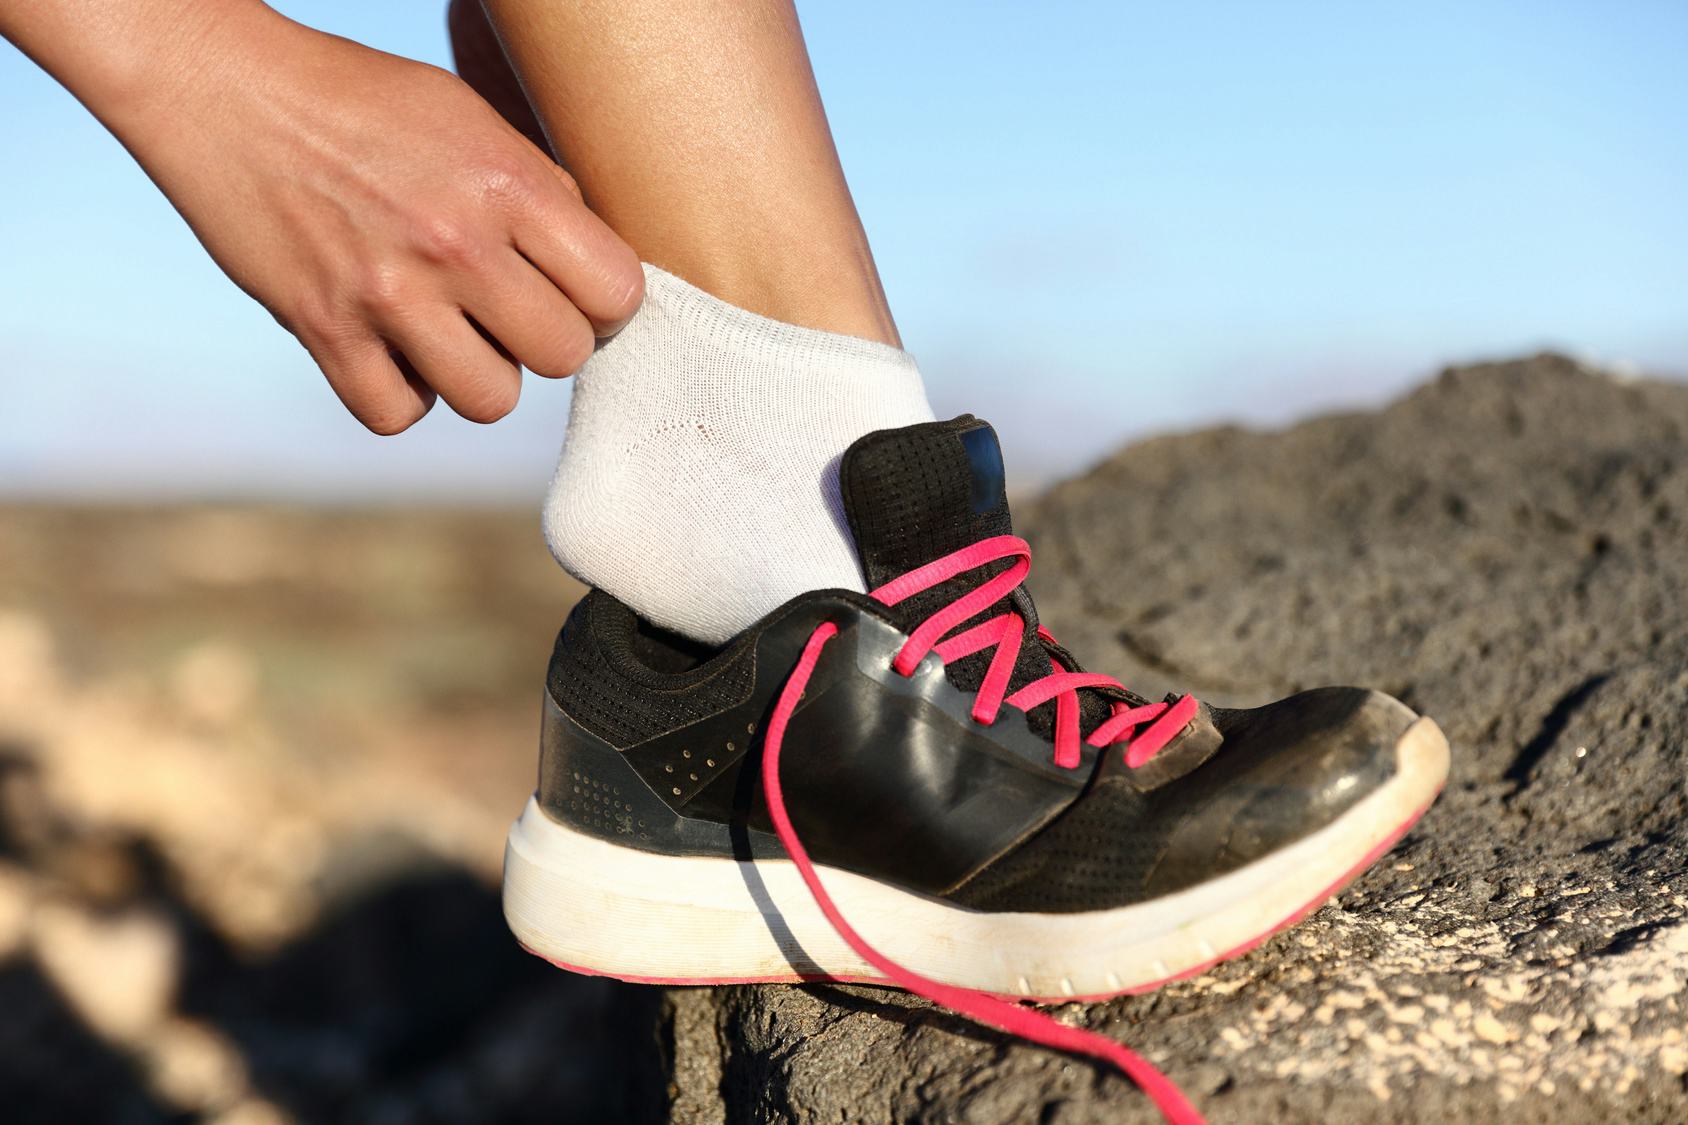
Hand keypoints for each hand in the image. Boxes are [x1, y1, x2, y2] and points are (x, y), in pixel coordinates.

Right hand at [106, 6, 641, 432]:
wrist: (226, 88)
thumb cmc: (362, 100)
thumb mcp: (471, 118)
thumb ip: (538, 190)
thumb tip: (592, 267)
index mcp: (508, 182)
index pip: (615, 291)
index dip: (604, 302)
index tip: (576, 293)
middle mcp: (456, 242)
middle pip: (562, 355)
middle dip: (545, 342)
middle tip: (509, 313)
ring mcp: (388, 293)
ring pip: (490, 400)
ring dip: (478, 375)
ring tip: (451, 332)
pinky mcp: (325, 329)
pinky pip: (397, 415)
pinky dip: (401, 395)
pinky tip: (393, 351)